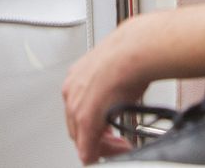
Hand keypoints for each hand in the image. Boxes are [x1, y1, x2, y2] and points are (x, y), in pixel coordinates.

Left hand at [62, 18, 149, 163]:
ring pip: (81, 139)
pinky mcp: (86, 121)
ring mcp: (76, 107)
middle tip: (116, 141)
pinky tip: (118, 150)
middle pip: (77, 127)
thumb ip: (110, 83)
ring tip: (121, 147)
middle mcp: (71, 93)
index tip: (108, 128)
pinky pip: (86, 149)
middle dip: (98, 137)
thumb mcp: (114, 69)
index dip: (95, 122)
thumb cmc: (129, 54)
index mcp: (76, 78)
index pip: (78, 110)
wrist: (133, 50)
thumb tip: (123, 88)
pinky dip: (101, 154)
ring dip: (102, 146)